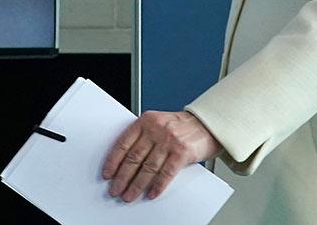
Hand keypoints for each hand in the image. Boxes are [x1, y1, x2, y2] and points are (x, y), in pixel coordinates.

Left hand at [102, 111, 222, 202]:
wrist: (209, 124)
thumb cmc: (182, 126)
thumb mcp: (159, 124)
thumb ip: (144, 137)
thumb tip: (126, 163)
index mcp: (146, 121)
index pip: (123, 143)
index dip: (113, 161)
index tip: (107, 174)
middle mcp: (156, 129)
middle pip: (134, 158)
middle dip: (122, 177)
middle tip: (115, 190)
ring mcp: (169, 141)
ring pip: (148, 168)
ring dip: (136, 185)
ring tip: (129, 195)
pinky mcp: (182, 152)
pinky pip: (166, 173)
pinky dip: (157, 186)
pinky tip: (151, 193)